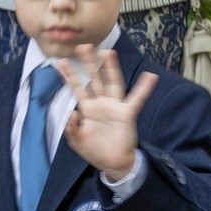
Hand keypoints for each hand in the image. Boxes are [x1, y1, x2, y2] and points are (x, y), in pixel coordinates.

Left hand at [58, 45, 156, 183]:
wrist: (113, 164)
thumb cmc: (95, 151)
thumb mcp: (78, 142)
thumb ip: (72, 129)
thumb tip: (72, 114)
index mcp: (88, 109)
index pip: (77, 88)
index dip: (69, 76)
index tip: (60, 62)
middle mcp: (101, 104)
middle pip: (94, 79)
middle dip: (89, 64)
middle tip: (83, 46)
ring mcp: (115, 107)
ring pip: (112, 83)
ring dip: (111, 68)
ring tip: (108, 52)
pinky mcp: (127, 114)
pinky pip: (136, 99)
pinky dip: (144, 88)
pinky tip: (150, 77)